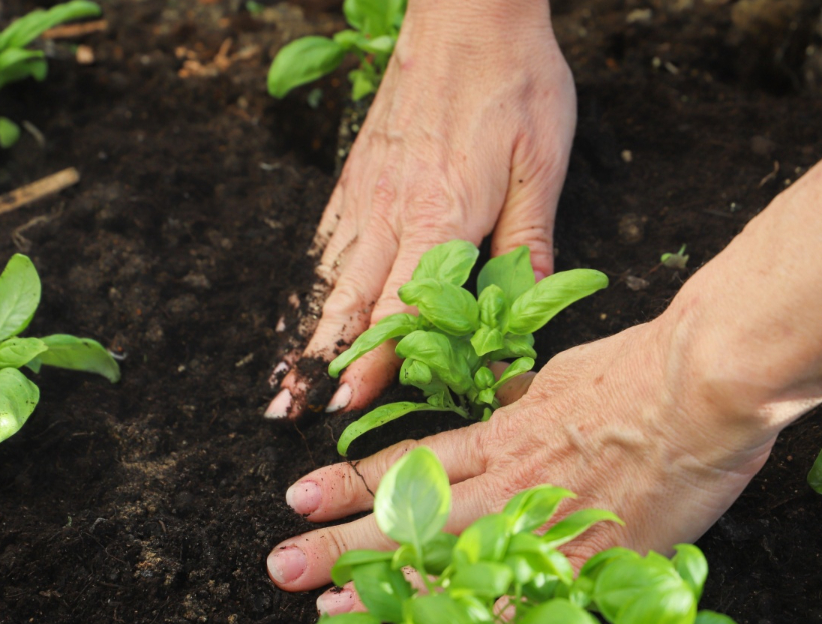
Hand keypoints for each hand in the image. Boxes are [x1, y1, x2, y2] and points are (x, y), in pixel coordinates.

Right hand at [264, 0, 576, 418]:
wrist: (467, 12)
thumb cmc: (513, 82)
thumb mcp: (542, 164)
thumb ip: (527, 242)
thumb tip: (526, 309)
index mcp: (442, 213)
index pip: (401, 304)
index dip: (375, 360)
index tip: (345, 406)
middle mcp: (392, 209)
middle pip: (348, 299)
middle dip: (317, 362)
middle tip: (286, 413)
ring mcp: (366, 190)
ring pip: (328, 275)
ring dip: (302, 331)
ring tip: (278, 379)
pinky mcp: (358, 173)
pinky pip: (326, 239)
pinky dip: (308, 283)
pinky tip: (300, 309)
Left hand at [264, 319, 780, 615]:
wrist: (697, 382)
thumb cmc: (639, 369)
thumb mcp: (562, 378)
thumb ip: (526, 406)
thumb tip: (506, 410)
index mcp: (503, 432)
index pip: (411, 462)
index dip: (353, 482)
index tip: (301, 496)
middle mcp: (508, 478)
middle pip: (412, 514)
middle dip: (343, 540)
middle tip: (283, 562)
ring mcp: (541, 519)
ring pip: (449, 555)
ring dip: (387, 582)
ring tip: (327, 605)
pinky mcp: (585, 556)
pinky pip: (523, 596)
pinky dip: (481, 612)